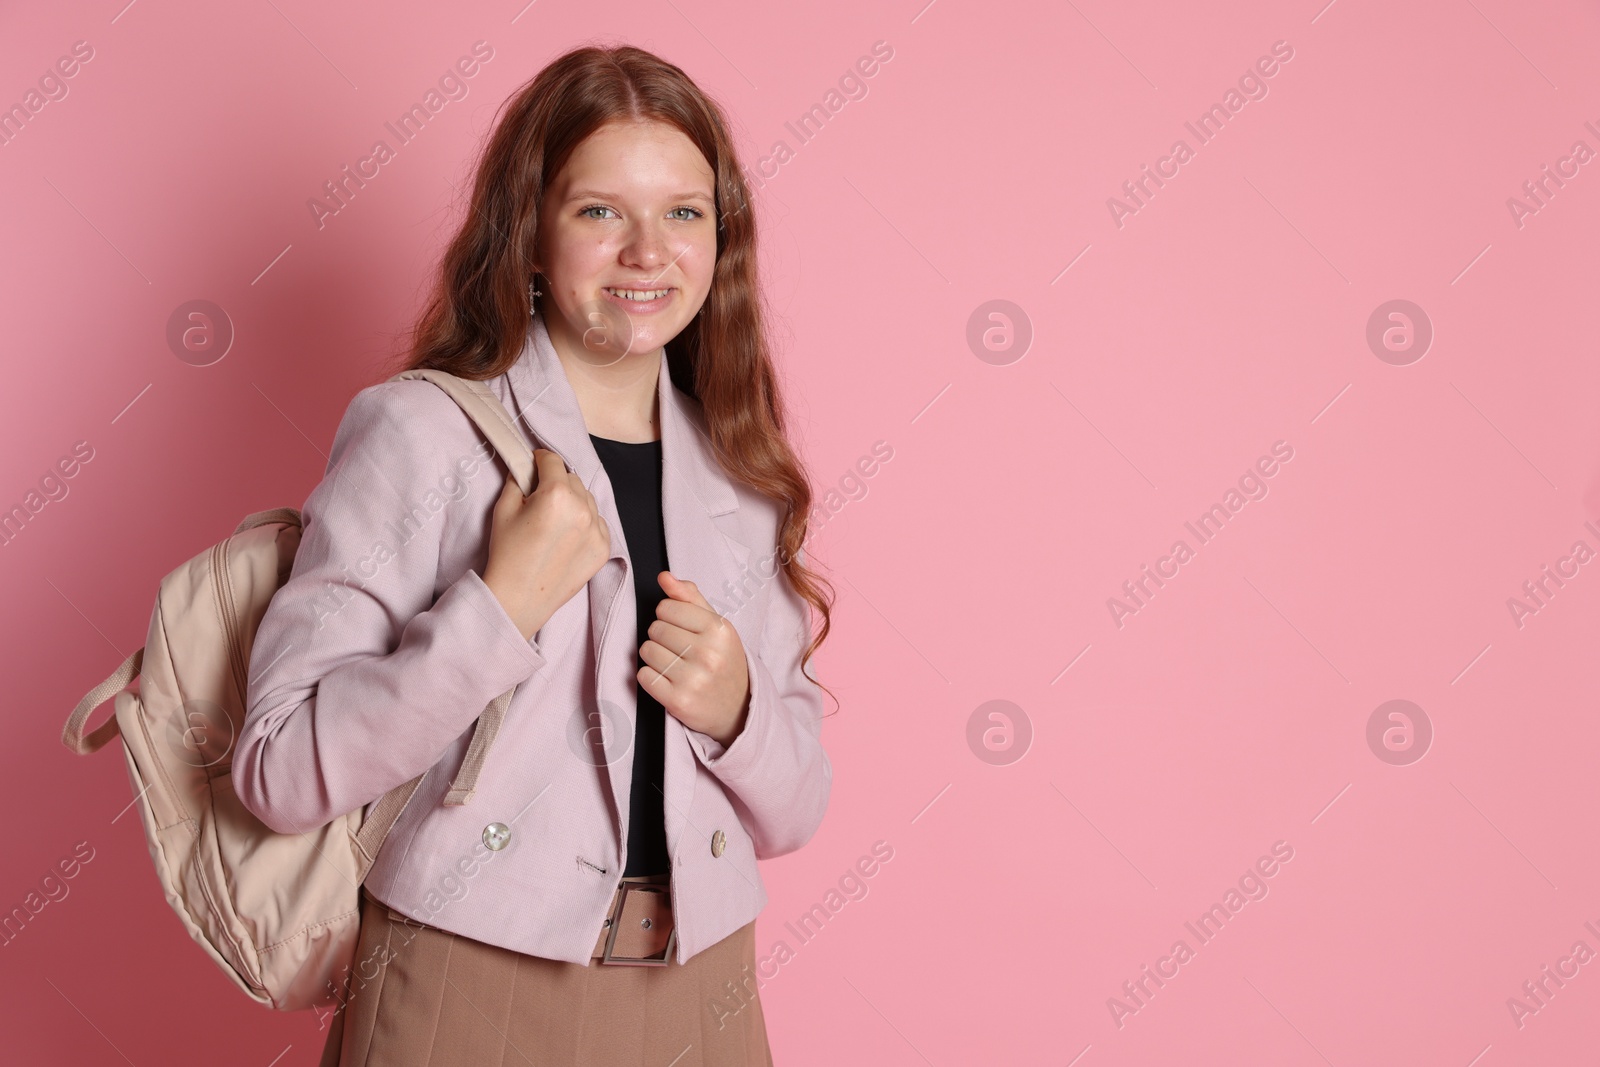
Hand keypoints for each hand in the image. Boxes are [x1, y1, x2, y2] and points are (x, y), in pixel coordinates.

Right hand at [482, 449, 612, 640]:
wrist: (519, 598)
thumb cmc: (507, 554)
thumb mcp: (504, 508)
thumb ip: (517, 479)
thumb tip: (526, 467)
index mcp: (557, 494)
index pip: (552, 461)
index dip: (539, 459)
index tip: (534, 464)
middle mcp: (582, 509)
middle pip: (572, 478)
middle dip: (555, 481)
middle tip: (539, 497)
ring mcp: (597, 530)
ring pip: (587, 499)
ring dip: (573, 500)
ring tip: (553, 520)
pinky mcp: (603, 548)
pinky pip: (597, 521)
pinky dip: (585, 522)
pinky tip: (566, 535)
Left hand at [639, 572, 750, 746]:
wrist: (738, 708)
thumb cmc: (723, 660)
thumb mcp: (716, 625)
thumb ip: (689, 597)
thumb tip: (664, 577)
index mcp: (719, 629)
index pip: (666, 607)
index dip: (668, 616)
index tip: (681, 628)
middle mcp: (709, 653)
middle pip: (655, 629)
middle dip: (662, 637)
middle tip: (679, 649)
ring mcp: (694, 679)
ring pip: (646, 651)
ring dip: (654, 657)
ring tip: (674, 665)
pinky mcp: (679, 701)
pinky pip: (644, 676)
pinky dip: (650, 677)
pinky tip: (668, 680)